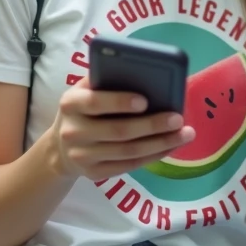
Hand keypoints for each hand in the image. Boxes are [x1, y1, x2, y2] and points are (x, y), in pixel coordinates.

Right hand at [50, 80, 194, 179]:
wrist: (60, 148)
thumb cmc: (82, 110)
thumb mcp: (83, 90)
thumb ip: (104, 79)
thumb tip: (142, 70)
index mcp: (71, 104)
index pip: (95, 102)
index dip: (119, 102)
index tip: (145, 101)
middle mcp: (73, 132)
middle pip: (118, 131)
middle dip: (152, 125)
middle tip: (178, 119)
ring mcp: (83, 156)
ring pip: (128, 152)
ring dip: (160, 143)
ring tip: (185, 134)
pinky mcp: (94, 174)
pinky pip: (129, 166)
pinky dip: (153, 156)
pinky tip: (170, 146)